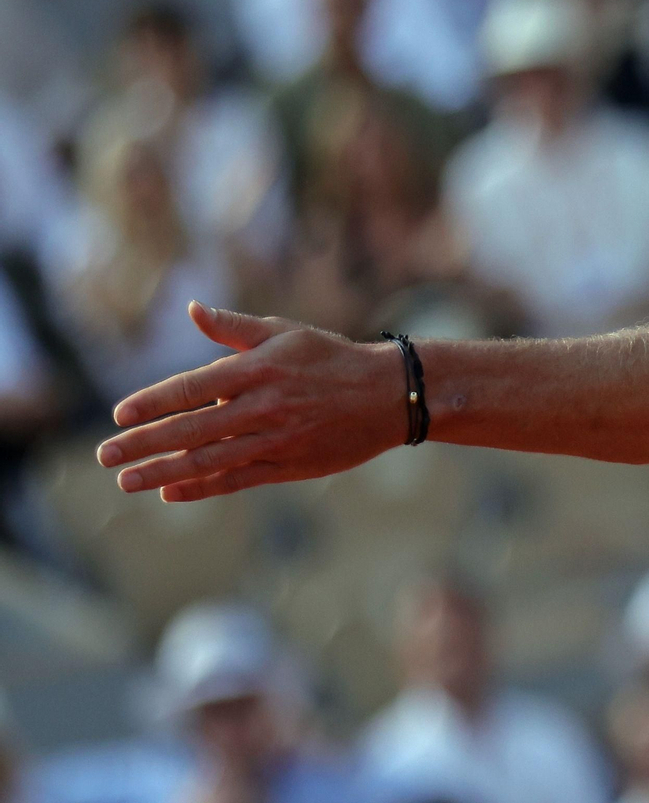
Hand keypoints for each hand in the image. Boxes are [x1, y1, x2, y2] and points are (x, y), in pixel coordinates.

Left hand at [97, 302, 406, 501]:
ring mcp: (276, 439)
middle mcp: (263, 406)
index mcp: (258, 369)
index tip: (118, 415)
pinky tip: (171, 492)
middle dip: (143, 443)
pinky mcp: (290, 465)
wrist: (388, 395)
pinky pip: (237, 479)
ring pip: (209, 460)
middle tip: (105, 456)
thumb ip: (233, 327)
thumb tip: (191, 310)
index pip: (192, 388)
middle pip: (191, 429)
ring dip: (162, 472)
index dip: (152, 403)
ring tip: (126, 481)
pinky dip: (202, 487)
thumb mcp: (285, 333)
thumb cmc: (331, 359)